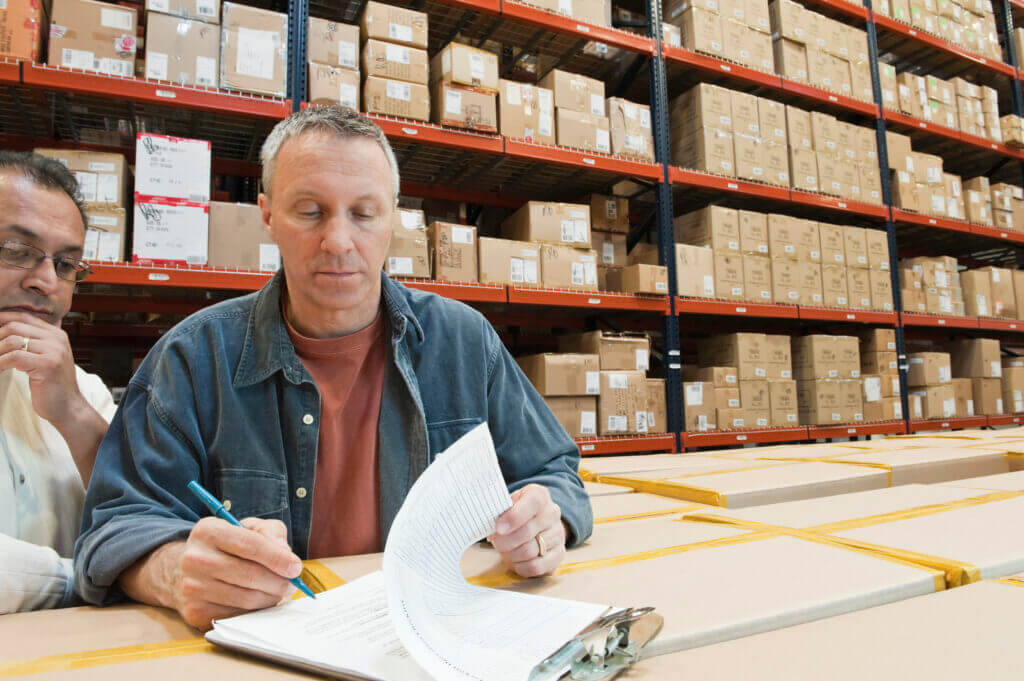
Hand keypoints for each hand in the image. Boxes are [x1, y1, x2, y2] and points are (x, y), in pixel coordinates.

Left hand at [0, 313, 84, 427]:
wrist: (68, 407)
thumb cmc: (51, 385)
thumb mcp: (45, 358)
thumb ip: (33, 343)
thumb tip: (6, 332)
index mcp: (56, 334)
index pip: (23, 316)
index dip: (2, 320)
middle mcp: (57, 339)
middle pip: (15, 326)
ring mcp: (54, 351)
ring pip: (13, 341)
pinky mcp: (48, 365)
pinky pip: (14, 357)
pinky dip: (0, 363)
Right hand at [169, 517, 301, 629]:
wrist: (185, 569)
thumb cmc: (226, 546)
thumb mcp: (248, 528)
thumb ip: (271, 533)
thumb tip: (287, 555)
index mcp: (208, 531)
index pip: (250, 545)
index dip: (278, 558)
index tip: (296, 567)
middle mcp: (195, 559)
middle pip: (251, 575)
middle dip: (279, 581)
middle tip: (291, 584)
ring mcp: (192, 588)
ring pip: (246, 599)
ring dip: (271, 597)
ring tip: (277, 591)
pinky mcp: (194, 612)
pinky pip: (237, 615)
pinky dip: (255, 610)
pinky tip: (258, 601)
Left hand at [489, 484, 566, 577]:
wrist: (537, 523)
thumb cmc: (516, 513)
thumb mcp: (508, 503)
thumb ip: (499, 509)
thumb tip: (485, 521)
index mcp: (539, 496)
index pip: (533, 502)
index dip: (514, 517)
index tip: (498, 528)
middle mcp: (552, 513)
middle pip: (528, 531)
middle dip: (506, 541)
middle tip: (496, 542)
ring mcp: (558, 535)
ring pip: (531, 551)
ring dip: (511, 554)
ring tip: (505, 551)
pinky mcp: (559, 554)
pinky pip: (537, 566)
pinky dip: (521, 567)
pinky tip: (515, 561)